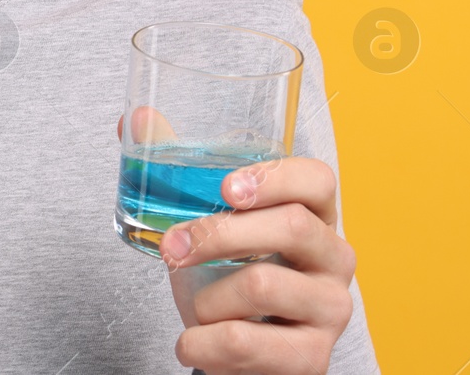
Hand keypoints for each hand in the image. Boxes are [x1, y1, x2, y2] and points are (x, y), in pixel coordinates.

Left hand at [161, 153, 356, 372]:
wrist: (236, 354)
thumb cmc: (226, 278)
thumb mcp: (205, 224)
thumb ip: (176, 169)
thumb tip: (135, 119)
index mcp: (314, 215)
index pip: (317, 180)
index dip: (275, 178)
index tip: (227, 188)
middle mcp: (334, 258)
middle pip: (289, 226)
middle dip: (216, 234)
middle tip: (170, 247)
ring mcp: (331, 309)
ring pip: (262, 285)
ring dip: (205, 297)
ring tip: (194, 306)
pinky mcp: (313, 357)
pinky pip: (247, 342)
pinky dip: (203, 342)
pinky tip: (192, 343)